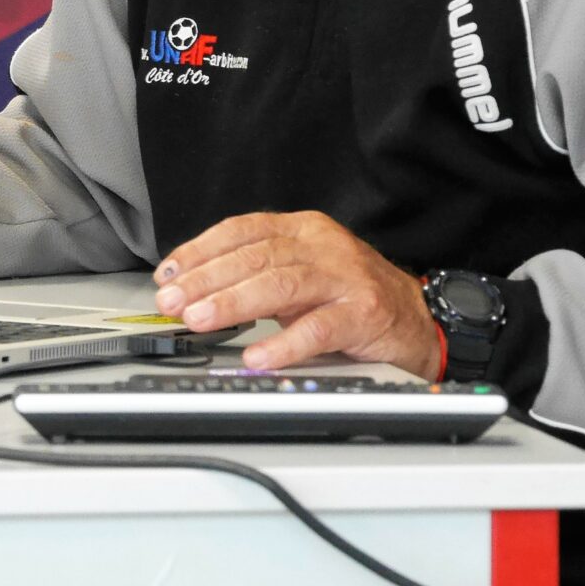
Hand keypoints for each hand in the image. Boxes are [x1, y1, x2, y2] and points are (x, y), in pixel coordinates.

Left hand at [153, 210, 442, 377]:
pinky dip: (283, 343)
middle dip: (206, 279)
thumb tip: (193, 292)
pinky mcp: (364, 314)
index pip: (241, 231)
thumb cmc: (349, 296)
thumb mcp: (300, 274)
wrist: (417, 318)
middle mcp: (322, 246)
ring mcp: (345, 278)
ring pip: (281, 284)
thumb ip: (254, 276)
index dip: (199, 250)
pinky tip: (257, 355)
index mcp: (301, 229)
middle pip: (255, 256)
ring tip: (201, 320)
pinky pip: (318, 329)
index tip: (167, 274)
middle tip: (173, 301)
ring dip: (234, 303)